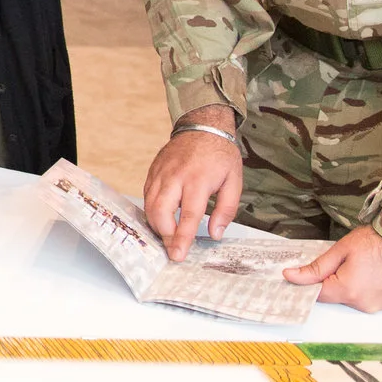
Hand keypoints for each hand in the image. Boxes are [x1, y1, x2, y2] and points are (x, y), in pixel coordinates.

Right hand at [141, 108, 243, 260]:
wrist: (202, 126)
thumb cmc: (220, 155)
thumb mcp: (234, 181)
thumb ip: (226, 210)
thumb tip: (215, 233)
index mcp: (199, 181)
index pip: (189, 216)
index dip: (182, 238)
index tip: (178, 255)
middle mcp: (176, 177)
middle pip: (161, 212)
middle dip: (164, 235)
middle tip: (173, 248)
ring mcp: (161, 174)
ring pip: (150, 205)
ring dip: (157, 225)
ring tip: (168, 235)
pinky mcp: (153, 171)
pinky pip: (147, 195)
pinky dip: (152, 210)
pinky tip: (162, 218)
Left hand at [283, 225, 381, 311]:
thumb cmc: (381, 242)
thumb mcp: (342, 250)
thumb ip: (316, 267)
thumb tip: (291, 276)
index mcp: (348, 291)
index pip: (317, 293)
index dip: (307, 282)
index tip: (300, 274)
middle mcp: (362, 304)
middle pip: (334, 295)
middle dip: (331, 279)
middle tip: (341, 260)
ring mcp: (377, 306)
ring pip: (350, 296)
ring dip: (348, 283)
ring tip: (361, 263)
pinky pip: (365, 297)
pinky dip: (363, 286)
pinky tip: (371, 270)